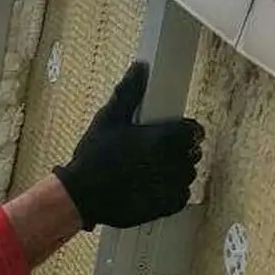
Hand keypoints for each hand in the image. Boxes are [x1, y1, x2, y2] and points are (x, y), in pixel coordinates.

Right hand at [55, 63, 203, 229]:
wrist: (80, 195)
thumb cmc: (93, 157)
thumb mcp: (108, 118)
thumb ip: (129, 92)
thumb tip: (140, 67)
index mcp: (161, 138)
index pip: (194, 131)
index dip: (187, 130)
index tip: (177, 132)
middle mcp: (169, 163)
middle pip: (193, 153)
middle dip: (181, 150)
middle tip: (161, 151)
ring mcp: (168, 186)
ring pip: (188, 175)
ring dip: (178, 171)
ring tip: (156, 169)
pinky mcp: (164, 206)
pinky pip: (182, 196)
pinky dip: (174, 192)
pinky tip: (155, 186)